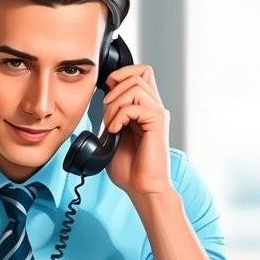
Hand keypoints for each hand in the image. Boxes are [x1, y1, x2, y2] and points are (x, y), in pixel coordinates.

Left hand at [102, 64, 173, 197]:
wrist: (141, 187)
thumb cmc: (129, 168)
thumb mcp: (112, 135)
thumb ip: (111, 116)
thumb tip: (102, 100)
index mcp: (144, 109)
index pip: (140, 73)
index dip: (121, 75)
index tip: (105, 94)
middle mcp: (153, 108)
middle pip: (140, 72)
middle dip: (116, 86)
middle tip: (107, 112)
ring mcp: (157, 114)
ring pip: (136, 85)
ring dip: (116, 103)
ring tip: (110, 124)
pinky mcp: (157, 123)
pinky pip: (136, 106)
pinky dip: (119, 116)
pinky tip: (115, 131)